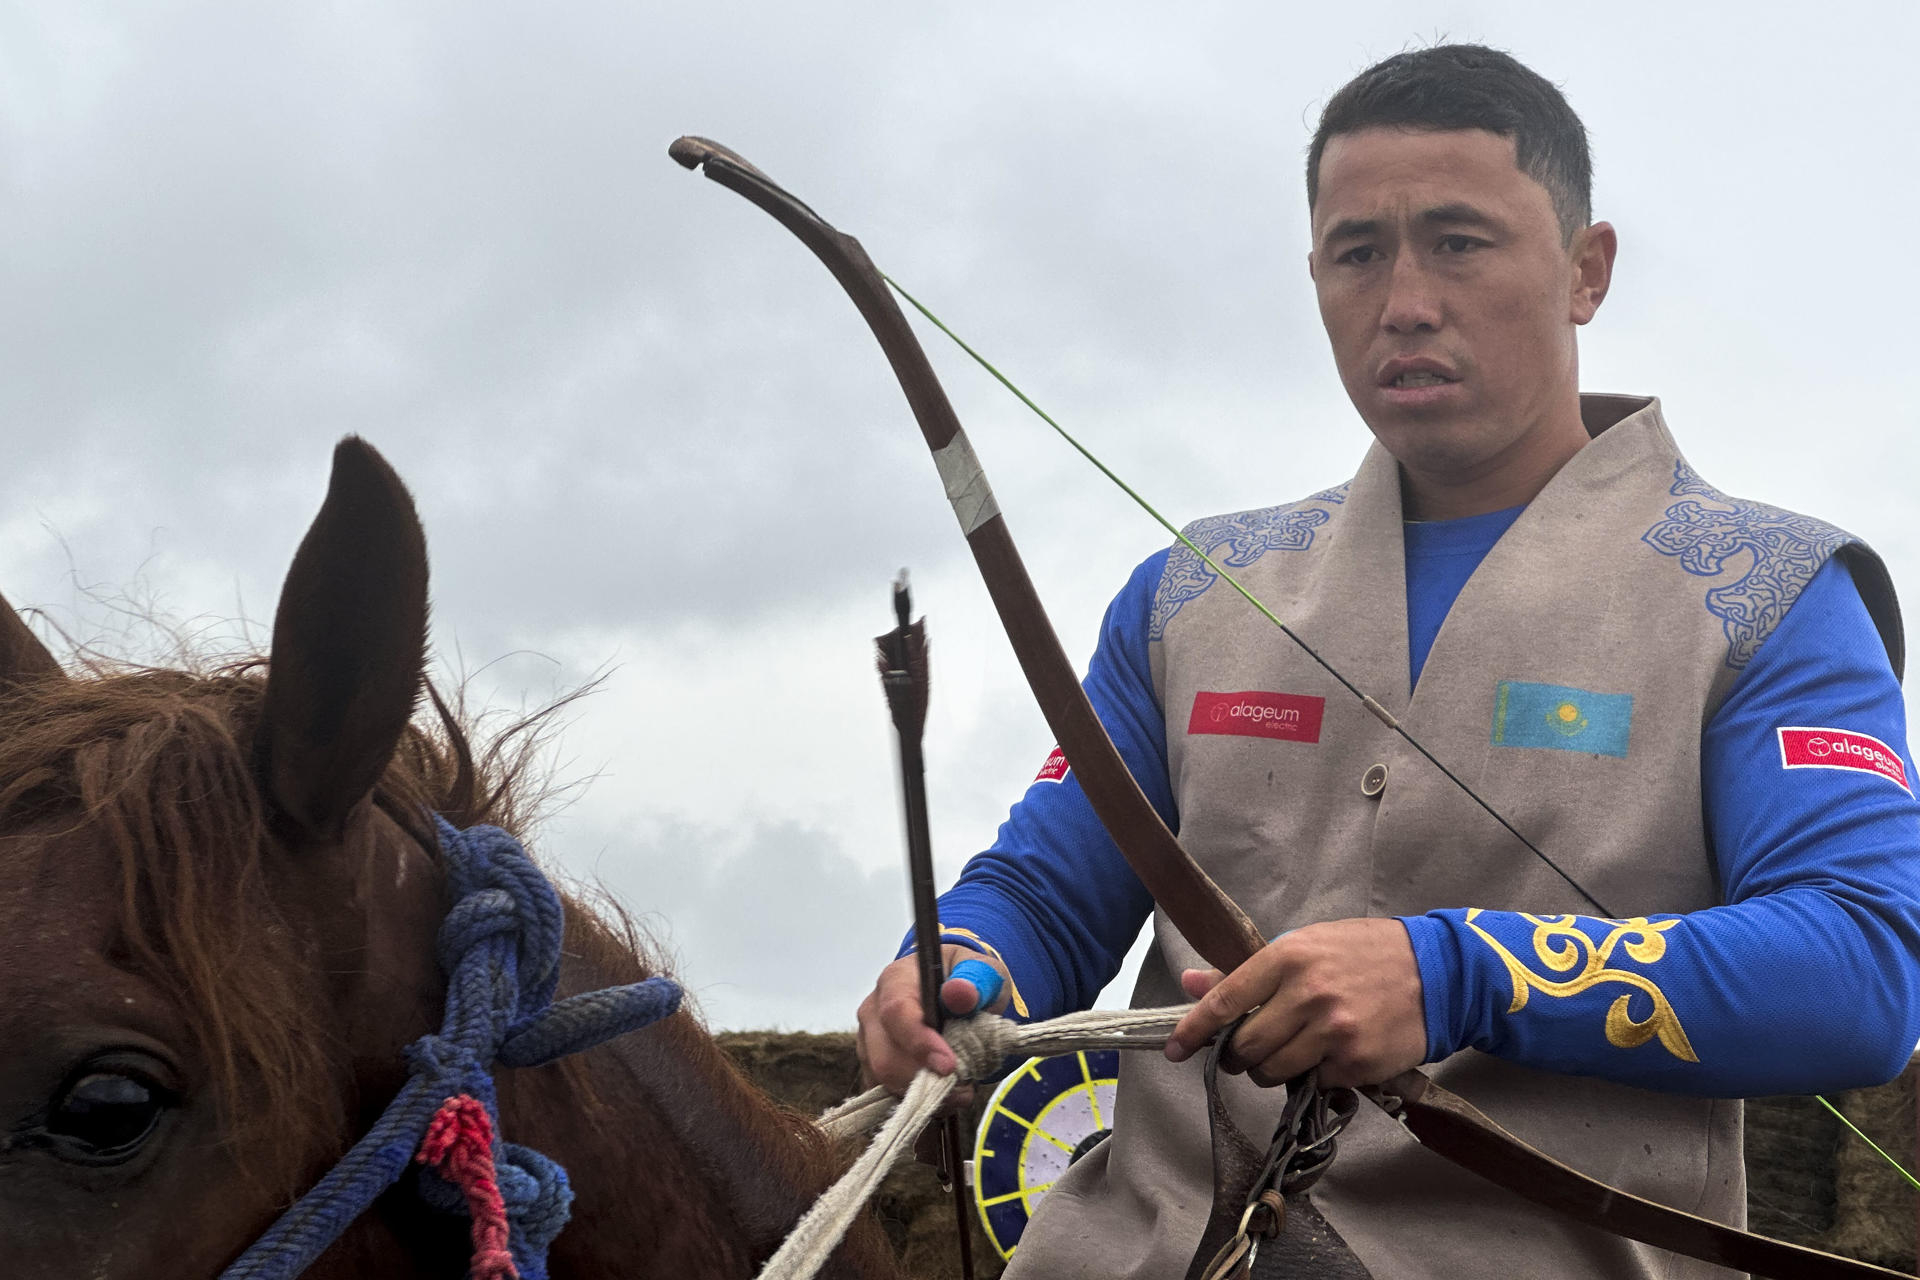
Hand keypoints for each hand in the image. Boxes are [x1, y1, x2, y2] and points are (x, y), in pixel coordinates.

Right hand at [855, 944, 1012, 1094]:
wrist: (952, 989)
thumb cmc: (966, 979)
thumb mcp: (981, 971)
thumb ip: (975, 980)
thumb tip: (960, 993)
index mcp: (896, 979)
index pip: (897, 1013)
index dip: (920, 1043)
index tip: (949, 1066)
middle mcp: (873, 1010)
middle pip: (884, 1056)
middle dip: (924, 1080)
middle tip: (963, 1087)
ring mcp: (868, 1040)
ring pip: (883, 1080)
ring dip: (923, 1095)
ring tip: (959, 1090)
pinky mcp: (871, 1065)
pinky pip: (885, 1093)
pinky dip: (916, 1102)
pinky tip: (943, 1096)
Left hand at [1163, 917, 1426, 1088]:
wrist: (1437, 973)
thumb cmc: (1363, 954)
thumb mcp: (1305, 946)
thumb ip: (1246, 971)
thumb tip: (1191, 984)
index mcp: (1288, 957)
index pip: (1225, 1001)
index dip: (1193, 1030)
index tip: (1174, 1050)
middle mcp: (1307, 994)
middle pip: (1244, 1046)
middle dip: (1238, 1056)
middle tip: (1249, 1050)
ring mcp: (1333, 1032)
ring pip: (1272, 1072)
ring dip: (1271, 1070)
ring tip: (1290, 1052)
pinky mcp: (1355, 1063)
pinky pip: (1312, 1084)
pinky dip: (1313, 1076)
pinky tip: (1330, 1054)